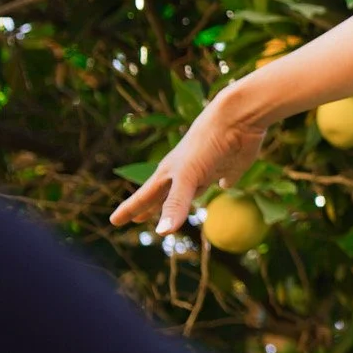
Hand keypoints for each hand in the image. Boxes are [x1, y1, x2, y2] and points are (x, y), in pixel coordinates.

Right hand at [109, 92, 266, 234]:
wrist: (237, 119)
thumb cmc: (206, 145)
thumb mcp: (187, 177)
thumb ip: (175, 204)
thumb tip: (162, 233)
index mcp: (170, 173)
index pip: (145, 196)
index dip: (131, 209)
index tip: (114, 221)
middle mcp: (186, 172)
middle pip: (165, 195)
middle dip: (151, 207)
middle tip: (137, 219)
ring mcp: (209, 169)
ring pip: (194, 189)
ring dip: (184, 199)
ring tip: (177, 206)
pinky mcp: (232, 166)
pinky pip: (225, 177)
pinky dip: (224, 182)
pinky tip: (223, 184)